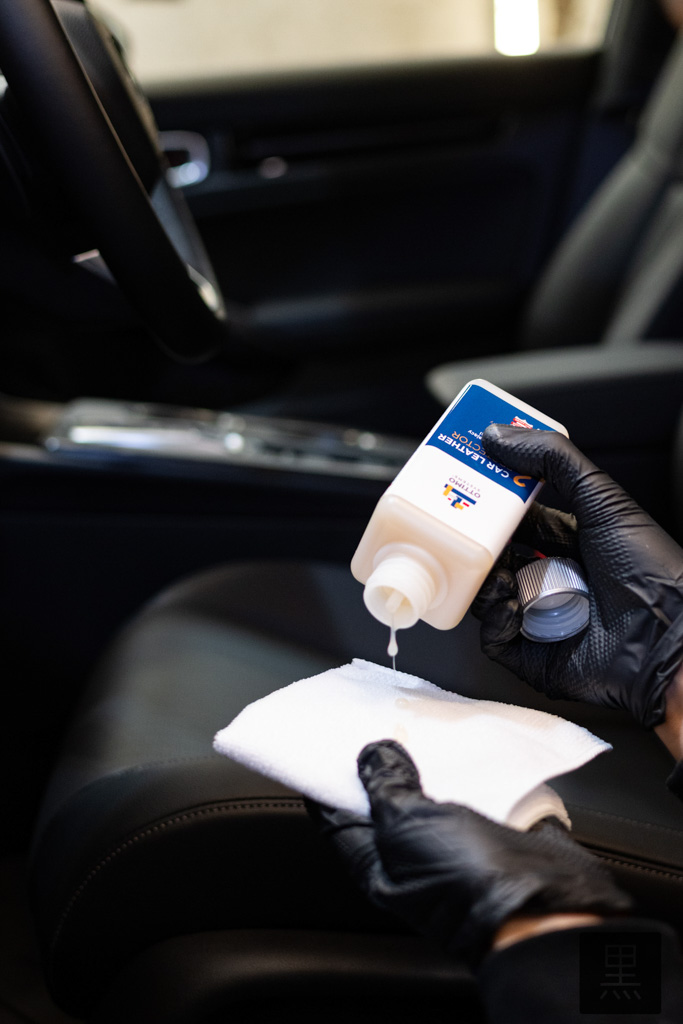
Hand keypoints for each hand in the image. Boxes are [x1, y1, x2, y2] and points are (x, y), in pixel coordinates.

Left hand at [309, 740, 630, 966]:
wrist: (547, 908)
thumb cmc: (468, 884)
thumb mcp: (407, 825)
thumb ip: (386, 786)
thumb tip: (372, 755)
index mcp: (381, 863)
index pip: (339, 817)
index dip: (327, 780)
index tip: (323, 740)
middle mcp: (417, 855)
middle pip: (391, 799)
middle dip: (386, 760)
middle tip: (379, 716)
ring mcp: (460, 842)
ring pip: (436, 790)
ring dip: (432, 758)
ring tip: (424, 718)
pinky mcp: (498, 828)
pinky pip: (479, 790)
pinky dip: (474, 766)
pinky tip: (470, 740)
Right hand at [472, 426, 682, 727]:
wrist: (669, 640)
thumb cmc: (652, 574)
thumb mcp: (603, 501)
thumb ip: (554, 460)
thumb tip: (500, 435)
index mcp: (569, 543)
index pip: (516, 520)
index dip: (491, 504)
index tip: (467, 486)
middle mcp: (552, 580)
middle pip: (496, 556)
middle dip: (477, 542)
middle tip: (462, 528)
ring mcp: (539, 619)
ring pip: (488, 595)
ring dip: (483, 579)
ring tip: (495, 569)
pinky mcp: (531, 656)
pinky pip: (494, 637)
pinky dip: (494, 619)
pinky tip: (510, 605)